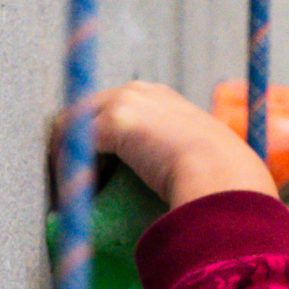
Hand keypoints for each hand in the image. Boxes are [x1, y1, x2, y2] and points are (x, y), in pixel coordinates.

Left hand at [81, 81, 277, 205]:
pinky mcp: (115, 122)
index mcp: (161, 99)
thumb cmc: (220, 182)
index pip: (113, 109)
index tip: (92, 175)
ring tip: (64, 194)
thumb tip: (170, 193)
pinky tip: (66, 197)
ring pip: (75, 124)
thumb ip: (176, 164)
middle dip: (73, 145)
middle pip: (86, 110)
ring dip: (66, 157)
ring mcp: (127, 102)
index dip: (96, 141)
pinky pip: (74, 144)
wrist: (224, 178)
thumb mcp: (197, 162)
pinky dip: (66, 170)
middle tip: (68, 183)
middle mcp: (141, 92)